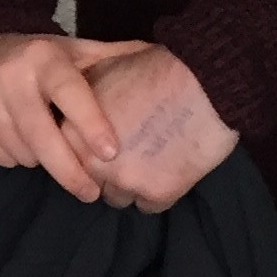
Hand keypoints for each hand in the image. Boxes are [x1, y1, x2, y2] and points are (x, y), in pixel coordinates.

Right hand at [0, 32, 148, 203]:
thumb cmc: (41, 58)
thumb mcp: (76, 51)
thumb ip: (115, 58)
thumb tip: (166, 57)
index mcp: (44, 57)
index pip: (70, 94)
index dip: (91, 124)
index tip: (111, 153)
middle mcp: (9, 75)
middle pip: (42, 137)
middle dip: (70, 172)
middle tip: (92, 193)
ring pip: (21, 153)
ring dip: (40, 161)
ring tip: (49, 149)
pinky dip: (13, 158)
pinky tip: (19, 141)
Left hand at [86, 45, 238, 214]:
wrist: (204, 84)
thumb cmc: (156, 69)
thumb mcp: (104, 69)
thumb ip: (84, 97)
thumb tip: (76, 107)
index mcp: (74, 132)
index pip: (72, 157)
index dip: (91, 150)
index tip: (108, 142)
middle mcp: (92, 161)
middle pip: (93, 182)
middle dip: (110, 170)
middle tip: (132, 153)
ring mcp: (124, 180)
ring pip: (120, 198)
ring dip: (132, 184)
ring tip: (151, 163)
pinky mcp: (156, 193)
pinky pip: (149, 207)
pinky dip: (158, 193)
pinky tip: (169, 171)